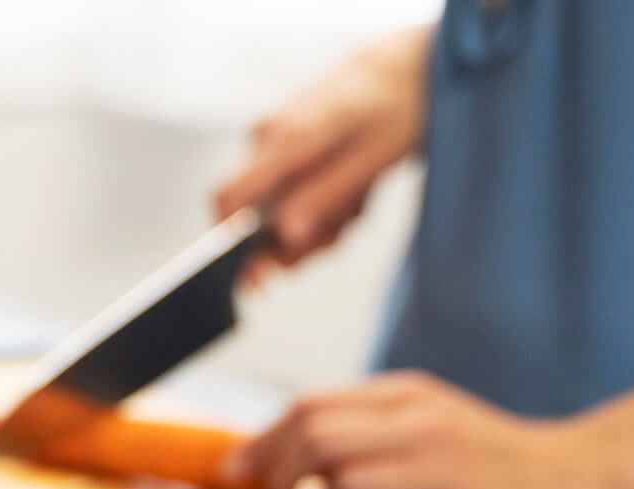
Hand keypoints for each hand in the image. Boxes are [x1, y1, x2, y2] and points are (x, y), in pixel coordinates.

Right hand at [214, 24, 432, 279]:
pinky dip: (325, 204)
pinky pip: (295, 193)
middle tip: (342, 233)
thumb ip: (324, 197)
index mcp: (284, 140)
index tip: (258, 278)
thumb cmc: (394, 107)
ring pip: (280, 210)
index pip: (229, 199)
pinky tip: (353, 191)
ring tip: (357, 202)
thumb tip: (285, 237)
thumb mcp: (370, 160)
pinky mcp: (287, 148)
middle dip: (299, 240)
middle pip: (257, 217)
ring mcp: (274, 142)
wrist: (405, 66)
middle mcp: (267, 139)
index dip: (231, 245)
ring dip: (320, 222)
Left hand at [225, 371, 633, 488]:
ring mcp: (445, 473)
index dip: (262, 442)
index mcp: (407, 396)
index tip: (239, 471)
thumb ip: (363, 424)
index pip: (310, 408)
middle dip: (280, 476)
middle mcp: (422, 427)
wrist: (579, 475)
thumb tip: (284, 449)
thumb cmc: (490, 454)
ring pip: (346, 486)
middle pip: (317, 440)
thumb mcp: (426, 417)